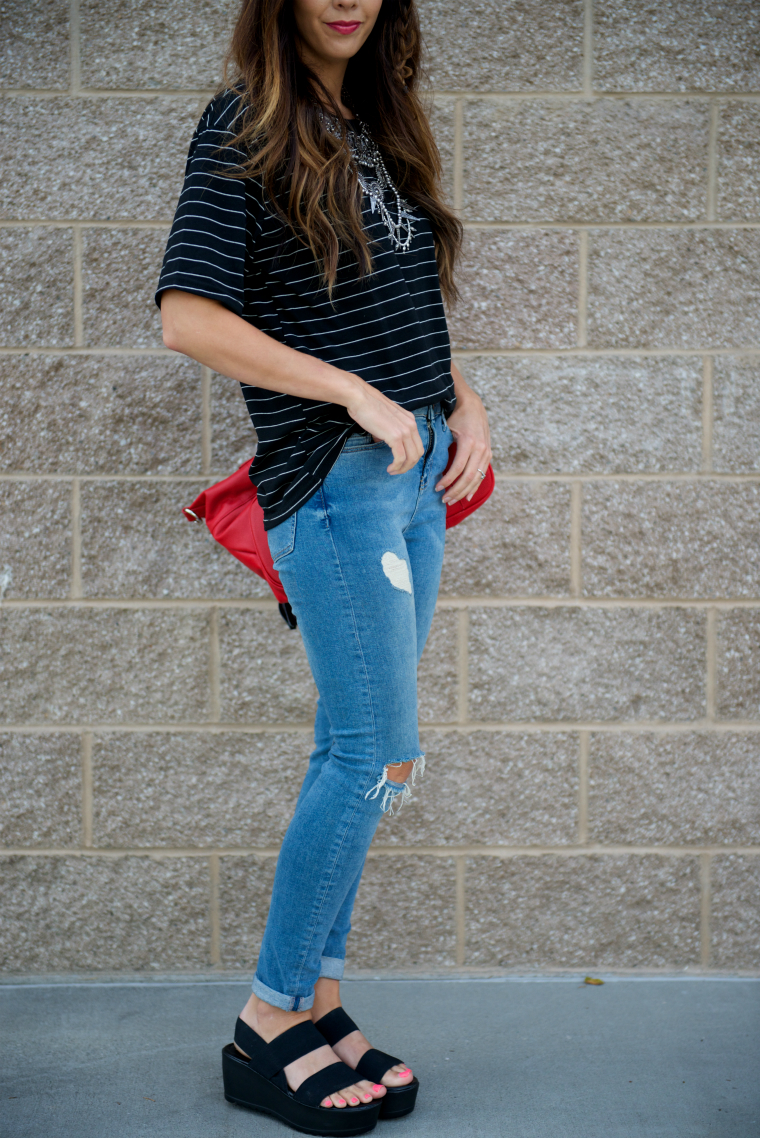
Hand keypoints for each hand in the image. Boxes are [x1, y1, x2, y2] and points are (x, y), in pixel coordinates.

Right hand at [345, 382, 423, 474]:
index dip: (411, 456)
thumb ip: (388, 429)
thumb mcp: (384, 418)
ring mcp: (404, 431)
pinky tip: (390, 468)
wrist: (359, 398)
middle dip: (409, 465)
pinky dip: (397, 466)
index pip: (417, 444)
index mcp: (410, 420)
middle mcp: (411, 425)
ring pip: (412, 458)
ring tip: (392, 471)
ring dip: (403, 468)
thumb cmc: (367, 406)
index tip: (400, 462)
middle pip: (418, 453)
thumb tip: (382, 439)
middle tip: (397, 470)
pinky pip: (400, 457)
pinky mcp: (395, 436)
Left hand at [435, 387, 491, 504]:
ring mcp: (487, 452)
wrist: (473, 405)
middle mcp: (481, 449)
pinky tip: (466, 497)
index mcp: (469, 442)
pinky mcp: (489, 454)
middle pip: (468, 477)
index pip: (458, 468)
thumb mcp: (447, 429)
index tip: (436, 488)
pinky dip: (474, 487)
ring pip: (476, 478)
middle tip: (443, 500)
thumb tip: (427, 464)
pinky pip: (482, 475)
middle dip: (455, 491)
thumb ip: (442, 446)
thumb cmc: (456, 417)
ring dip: (463, 492)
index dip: (447, 481)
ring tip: (451, 500)